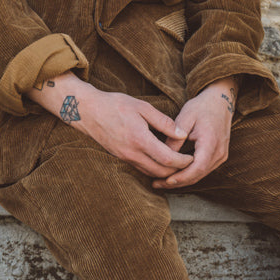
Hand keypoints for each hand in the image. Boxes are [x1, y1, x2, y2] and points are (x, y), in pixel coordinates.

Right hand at [77, 89, 193, 177]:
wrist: (88, 111)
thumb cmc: (116, 105)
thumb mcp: (142, 107)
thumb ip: (163, 122)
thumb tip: (182, 134)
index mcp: (140, 139)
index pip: (167, 159)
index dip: (183, 161)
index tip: (192, 157)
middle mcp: (132, 153)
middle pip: (161, 172)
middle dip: (177, 170)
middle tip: (189, 163)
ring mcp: (126, 158)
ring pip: (151, 174)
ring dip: (166, 172)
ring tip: (178, 164)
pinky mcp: (122, 158)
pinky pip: (142, 169)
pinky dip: (155, 169)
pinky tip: (162, 162)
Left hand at [152, 79, 236, 188]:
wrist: (220, 101)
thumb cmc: (201, 107)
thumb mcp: (185, 117)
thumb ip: (174, 137)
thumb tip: (163, 155)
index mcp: (211, 142)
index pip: (197, 167)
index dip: (182, 177)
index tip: (166, 180)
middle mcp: (219, 152)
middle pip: (198, 175)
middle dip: (178, 182)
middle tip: (157, 184)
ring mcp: (221, 156)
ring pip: (200, 175)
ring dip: (182, 180)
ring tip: (162, 182)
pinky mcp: (218, 157)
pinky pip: (203, 170)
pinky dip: (188, 174)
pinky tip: (174, 175)